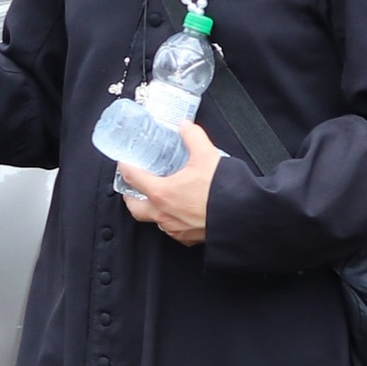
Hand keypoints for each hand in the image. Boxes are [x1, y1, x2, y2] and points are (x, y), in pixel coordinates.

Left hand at [118, 120, 218, 247]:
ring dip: (153, 209)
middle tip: (132, 187)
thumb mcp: (206, 155)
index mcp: (162, 193)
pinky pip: (173, 230)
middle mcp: (164, 214)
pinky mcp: (188, 238)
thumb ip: (192, 136)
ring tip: (160, 197)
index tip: (123, 162)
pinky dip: (172, 220)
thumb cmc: (222, 192)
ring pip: (154, 220)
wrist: (242, 217)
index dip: (125, 167)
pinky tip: (180, 212)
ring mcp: (175, 228)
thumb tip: (186, 127)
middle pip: (135, 208)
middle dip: (130, 197)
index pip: (133, 178)